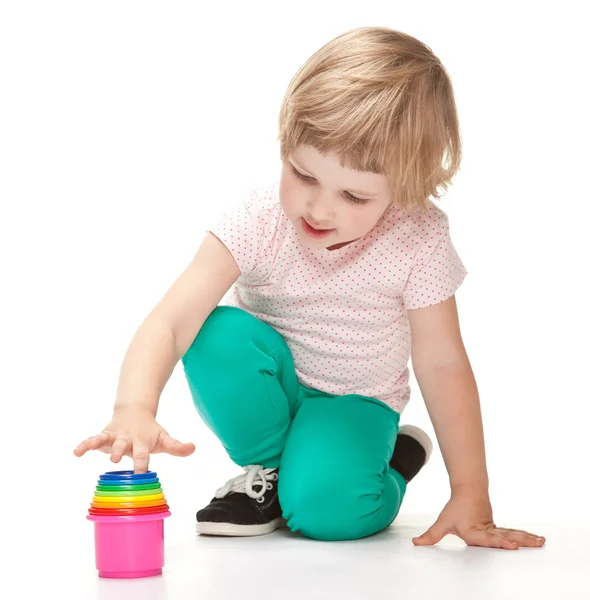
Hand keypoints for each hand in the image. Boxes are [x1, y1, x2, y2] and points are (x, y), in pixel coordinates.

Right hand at [73, 406, 194, 472]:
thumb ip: (176, 446)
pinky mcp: (103, 435)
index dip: (142, 465)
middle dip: (119, 450)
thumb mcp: (164, 438)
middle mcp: (127, 438)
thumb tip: (193, 448)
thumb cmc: (150, 432)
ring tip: (89, 447)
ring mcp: (114, 436)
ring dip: (99, 443)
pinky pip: (92, 439)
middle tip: (115, 458)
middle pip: (123, 444)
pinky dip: (84, 444)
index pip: (143, 455)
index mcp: (142, 442)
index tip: (140, 476)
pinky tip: (75, 452)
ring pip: (105, 438)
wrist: (135, 412)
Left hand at [412, 491, 545, 549]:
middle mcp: (487, 531)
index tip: (512, 544)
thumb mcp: (443, 522)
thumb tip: (415, 543)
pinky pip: (514, 532)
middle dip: (520, 540)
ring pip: (512, 533)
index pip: (488, 539)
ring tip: (541, 541)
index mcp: (474, 532)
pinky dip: (526, 536)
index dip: (499, 542)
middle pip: (505, 536)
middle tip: (534, 543)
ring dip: (527, 538)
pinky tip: (538, 540)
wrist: (468, 490)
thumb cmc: (456, 508)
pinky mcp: (499, 528)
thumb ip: (431, 535)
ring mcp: (495, 528)